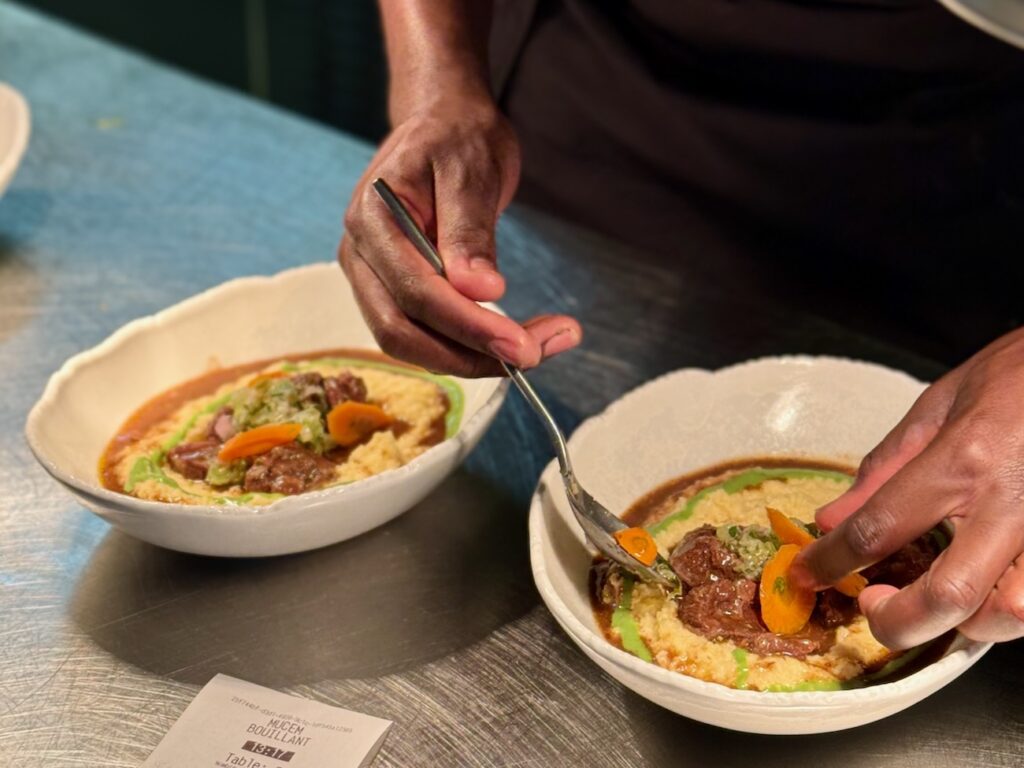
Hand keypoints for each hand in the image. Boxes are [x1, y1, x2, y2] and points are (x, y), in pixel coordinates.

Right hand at [338, 96, 580, 376]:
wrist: (443, 122)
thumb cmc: (457, 136)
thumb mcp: (472, 169)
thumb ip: (470, 230)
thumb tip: (480, 290)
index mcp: (372, 217)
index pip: (415, 292)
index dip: (468, 326)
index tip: (523, 344)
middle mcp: (359, 254)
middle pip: (402, 332)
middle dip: (469, 354)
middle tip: (537, 354)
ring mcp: (372, 276)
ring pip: (411, 343)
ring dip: (472, 358)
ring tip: (540, 346)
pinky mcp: (393, 290)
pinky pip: (423, 333)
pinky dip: (466, 346)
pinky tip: (513, 338)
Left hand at [794, 329, 1023, 648]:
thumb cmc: (1014, 376)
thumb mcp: (936, 406)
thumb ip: (883, 468)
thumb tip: (830, 519)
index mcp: (964, 458)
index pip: (879, 527)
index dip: (831, 560)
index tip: (808, 574)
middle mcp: (1010, 500)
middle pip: (949, 594)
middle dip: (898, 620)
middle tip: (873, 605)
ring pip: (1006, 615)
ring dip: (960, 622)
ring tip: (931, 599)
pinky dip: (1001, 612)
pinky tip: (978, 592)